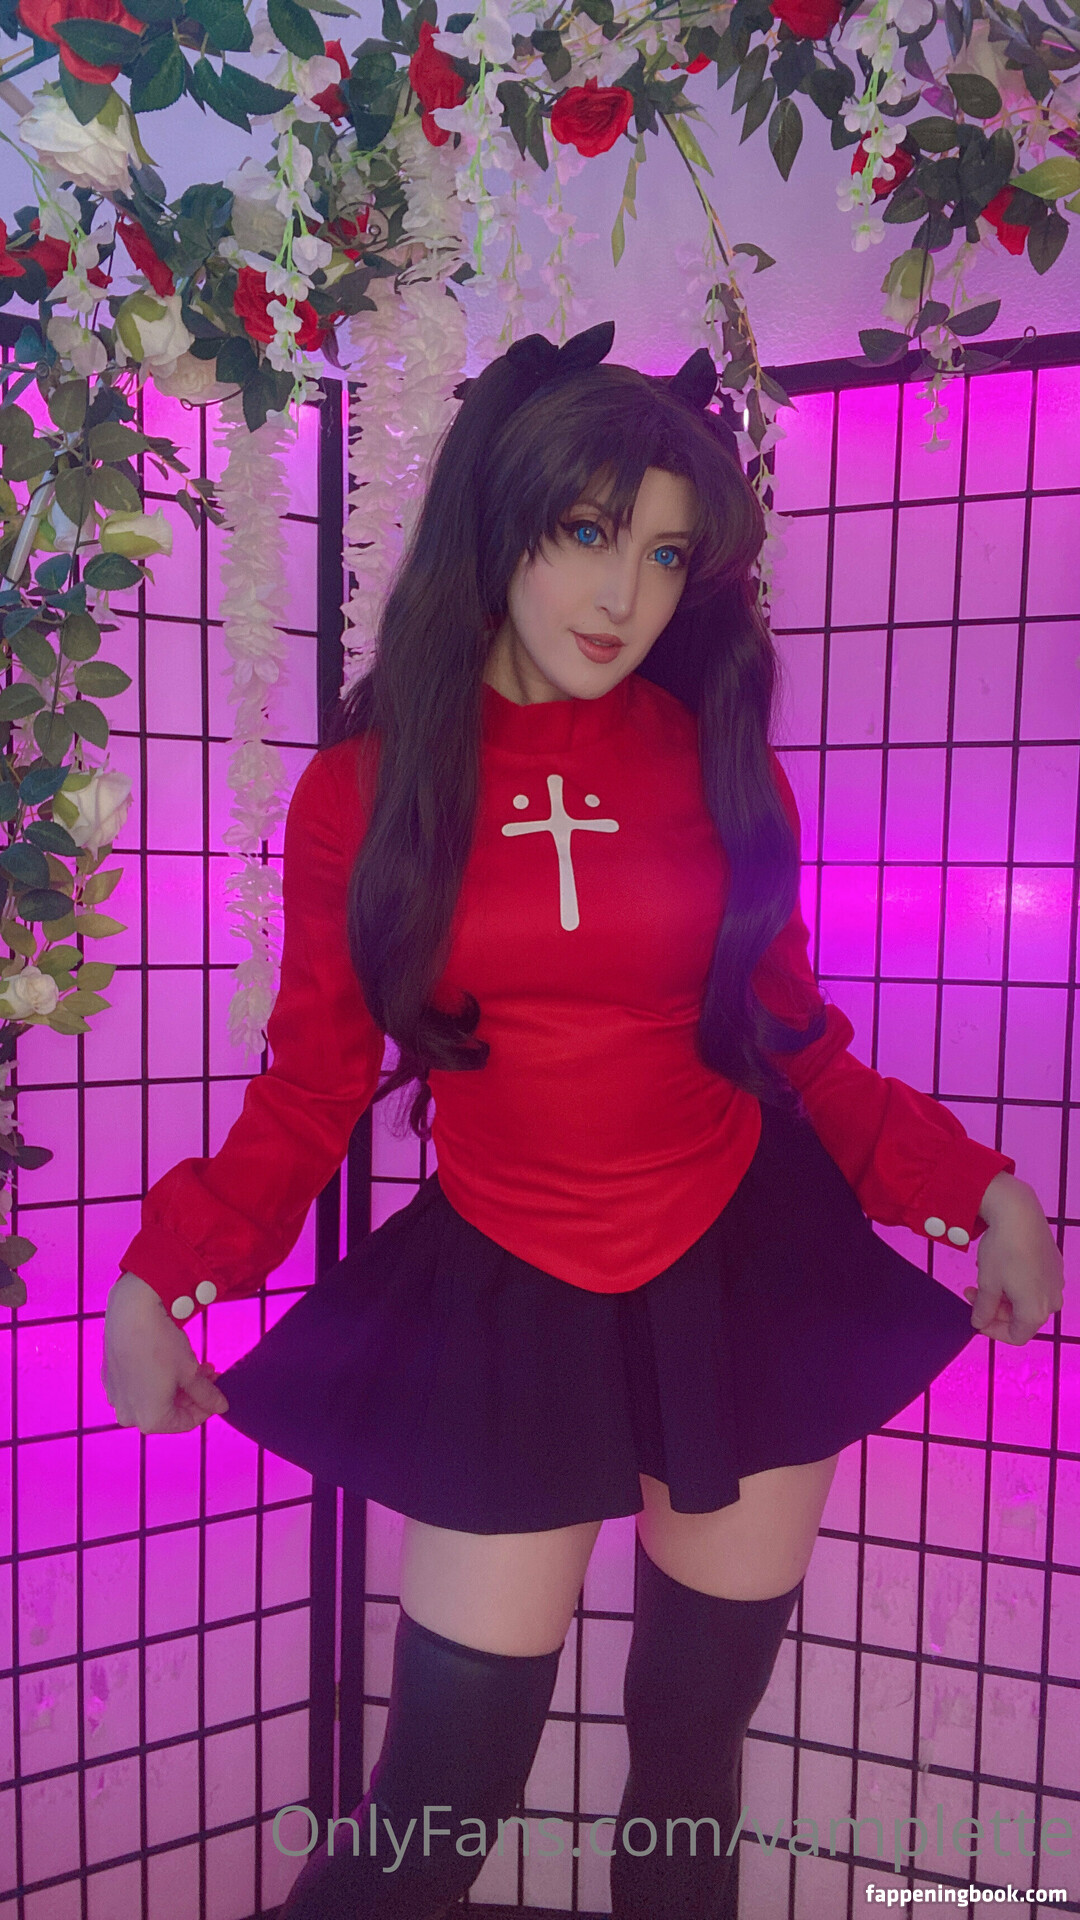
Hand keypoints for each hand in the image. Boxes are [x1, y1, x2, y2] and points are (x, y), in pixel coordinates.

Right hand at [103, 1270, 229, 1432]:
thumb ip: (206, 1395)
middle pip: (169, 1411)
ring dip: (177, 1385)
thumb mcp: (191, 1372)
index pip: (187, 1422)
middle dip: (192, 1394)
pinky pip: (137, 1386)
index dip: (206, 1408)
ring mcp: (116, 1397)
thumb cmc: (161, 1344)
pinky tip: (170, 1360)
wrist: (131, 1313)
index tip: (218, 1393)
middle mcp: (129, 1415)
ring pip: (154, 1398)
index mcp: (151, 1420)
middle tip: (209, 1375)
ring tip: (195, 1364)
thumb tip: (221, 1406)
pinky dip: (155, 1378)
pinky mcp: (109, 1379)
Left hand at [963, 1175, 1063, 1344]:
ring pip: (1027, 1300)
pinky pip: (1035, 1283)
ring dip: (1004, 1295)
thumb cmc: (1002, 1251)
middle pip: (1021, 1318)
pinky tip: (1000, 1266)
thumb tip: (980, 1322)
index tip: (975, 1319)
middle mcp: (1052, 1300)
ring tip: (982, 1277)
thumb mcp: (988, 1284)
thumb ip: (984, 1309)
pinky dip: (1016, 1282)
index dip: (993, 1331)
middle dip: (995, 1309)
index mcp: (1036, 1312)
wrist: (1019, 1214)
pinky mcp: (1055, 1266)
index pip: (1015, 1336)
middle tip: (971, 1293)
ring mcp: (1056, 1282)